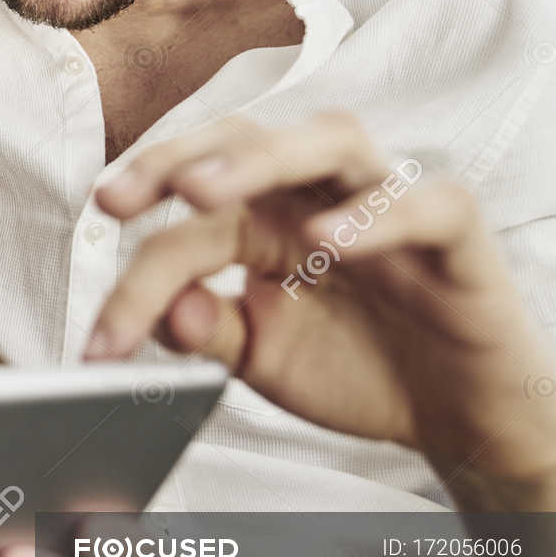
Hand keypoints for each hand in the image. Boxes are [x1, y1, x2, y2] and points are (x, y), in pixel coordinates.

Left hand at [86, 111, 555, 483]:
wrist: (456, 418)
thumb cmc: (357, 367)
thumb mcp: (261, 357)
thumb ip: (209, 331)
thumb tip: (167, 311)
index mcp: (260, 217)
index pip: (185, 219)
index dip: (133, 270)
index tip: (99, 339)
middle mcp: (314, 194)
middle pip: (241, 139)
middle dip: (172, 159)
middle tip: (118, 200)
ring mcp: (383, 202)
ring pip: (327, 139)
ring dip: (257, 159)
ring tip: (200, 193)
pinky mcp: (454, 230)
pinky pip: (421, 203)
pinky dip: (372, 216)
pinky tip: (325, 240)